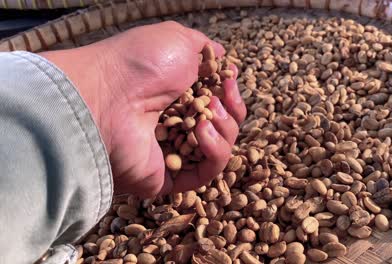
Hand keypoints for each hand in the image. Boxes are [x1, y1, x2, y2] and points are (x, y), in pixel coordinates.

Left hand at [40, 21, 245, 196]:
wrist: (106, 96)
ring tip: (209, 112)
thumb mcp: (177, 39)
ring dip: (225, 128)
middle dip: (232, 110)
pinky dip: (215, 150)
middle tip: (221, 96)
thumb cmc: (139, 64)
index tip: (229, 79)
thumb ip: (204, 48)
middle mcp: (175, 124)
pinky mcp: (170, 177)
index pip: (215, 101)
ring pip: (220, 148)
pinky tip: (202, 131)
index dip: (228, 92)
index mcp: (176, 95)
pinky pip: (207, 172)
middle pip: (222, 125)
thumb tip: (222, 56)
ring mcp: (172, 152)